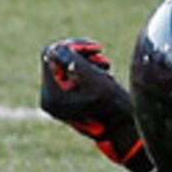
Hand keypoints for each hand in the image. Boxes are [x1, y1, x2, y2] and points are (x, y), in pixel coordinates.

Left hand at [39, 39, 170, 171]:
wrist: (122, 126)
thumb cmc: (113, 105)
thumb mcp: (96, 80)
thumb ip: (75, 62)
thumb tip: (57, 48)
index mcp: (51, 96)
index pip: (51, 54)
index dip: (72, 45)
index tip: (95, 49)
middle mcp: (49, 97)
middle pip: (56, 58)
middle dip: (81, 54)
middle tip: (101, 55)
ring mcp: (56, 98)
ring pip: (65, 63)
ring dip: (87, 60)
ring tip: (105, 69)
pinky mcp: (65, 96)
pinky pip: (70, 71)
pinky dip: (87, 68)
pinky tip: (102, 74)